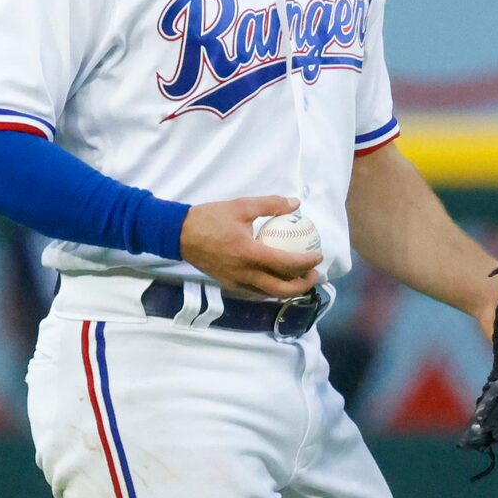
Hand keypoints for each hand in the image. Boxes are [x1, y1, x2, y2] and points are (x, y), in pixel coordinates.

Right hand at [180, 195, 322, 300]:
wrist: (179, 234)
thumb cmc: (210, 218)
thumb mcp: (242, 205)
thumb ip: (271, 204)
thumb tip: (296, 203)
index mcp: (249, 253)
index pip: (287, 264)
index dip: (307, 263)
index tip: (319, 257)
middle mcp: (245, 273)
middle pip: (282, 289)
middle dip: (303, 285)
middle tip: (313, 273)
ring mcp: (236, 282)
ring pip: (269, 294)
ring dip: (288, 289)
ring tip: (299, 277)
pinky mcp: (229, 285)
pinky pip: (256, 292)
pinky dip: (271, 288)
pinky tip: (277, 277)